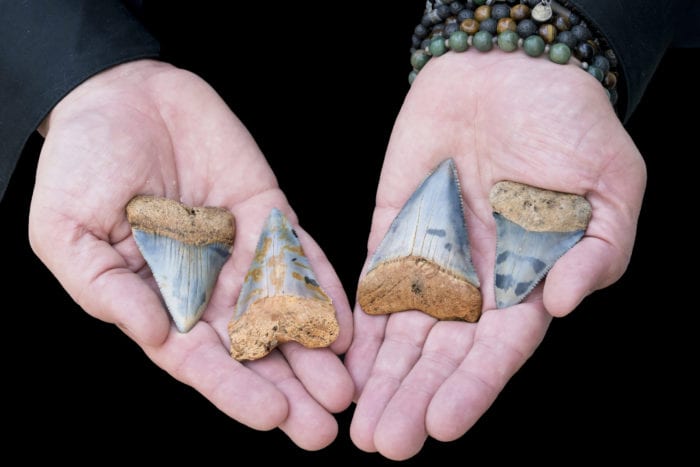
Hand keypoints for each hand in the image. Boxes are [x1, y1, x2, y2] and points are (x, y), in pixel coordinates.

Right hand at [29, 59, 352, 449]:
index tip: (271, 416)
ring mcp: (241, 249)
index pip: (199, 357)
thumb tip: (150, 336)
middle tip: (322, 428)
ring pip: (285, 310)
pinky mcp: (268, 212)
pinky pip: (300, 253)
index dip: (234, 388)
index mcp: (157, 297)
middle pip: (252, 346)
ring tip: (345, 389)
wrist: (120, 93)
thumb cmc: (81, 162)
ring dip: (314, 350)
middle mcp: (205, 282)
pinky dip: (323, 287)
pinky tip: (346, 324)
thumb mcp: (65, 231)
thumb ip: (105, 289)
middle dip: (287, 387)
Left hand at [345, 51, 645, 459]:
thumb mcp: (612, 186)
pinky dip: (358, 324)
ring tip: (362, 426)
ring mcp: (431, 258)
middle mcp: (477, 281)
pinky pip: (371, 284)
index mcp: (527, 280)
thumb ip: (598, 252)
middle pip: (442, 353)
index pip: (497, 350)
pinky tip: (343, 364)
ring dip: (383, 378)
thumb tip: (561, 303)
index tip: (442, 425)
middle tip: (388, 444)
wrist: (508, 69)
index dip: (472, 388)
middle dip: (415, 398)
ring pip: (402, 332)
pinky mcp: (392, 231)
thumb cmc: (571, 123)